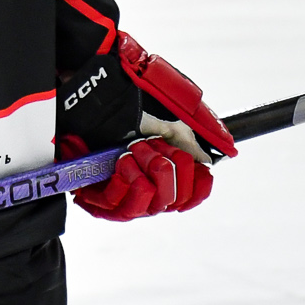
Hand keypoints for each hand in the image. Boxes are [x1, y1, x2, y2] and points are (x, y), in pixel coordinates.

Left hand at [56, 30, 233, 221]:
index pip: (191, 195)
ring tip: (135, 150)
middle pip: (173, 201)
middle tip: (152, 145)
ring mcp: (121, 192)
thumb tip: (209, 160)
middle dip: (168, 170)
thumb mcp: (169, 116)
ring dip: (148, 174)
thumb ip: (192, 140)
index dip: (197, 185)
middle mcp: (145, 185)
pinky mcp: (96, 197)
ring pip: (150, 206)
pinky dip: (128, 184)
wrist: (94, 95)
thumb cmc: (129, 102)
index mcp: (164, 169)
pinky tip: (124, 163)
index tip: (193, 163)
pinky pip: (120, 208)